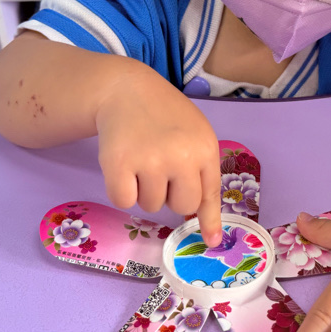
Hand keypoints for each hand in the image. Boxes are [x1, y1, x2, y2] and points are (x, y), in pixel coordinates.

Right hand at [95, 67, 222, 244]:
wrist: (126, 90)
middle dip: (170, 194)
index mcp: (204, 148)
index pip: (209, 194)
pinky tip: (124, 164)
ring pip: (151, 205)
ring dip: (144, 189)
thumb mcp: (195, 137)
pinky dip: (121, 189)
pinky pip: (123, 201)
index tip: (211, 241)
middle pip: (180, 206)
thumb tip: (208, 230)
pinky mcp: (118, 164)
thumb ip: (203, 176)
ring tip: (141, 158)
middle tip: (160, 167)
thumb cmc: (166, 117)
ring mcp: (149, 160)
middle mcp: (181, 156)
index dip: (209, 220)